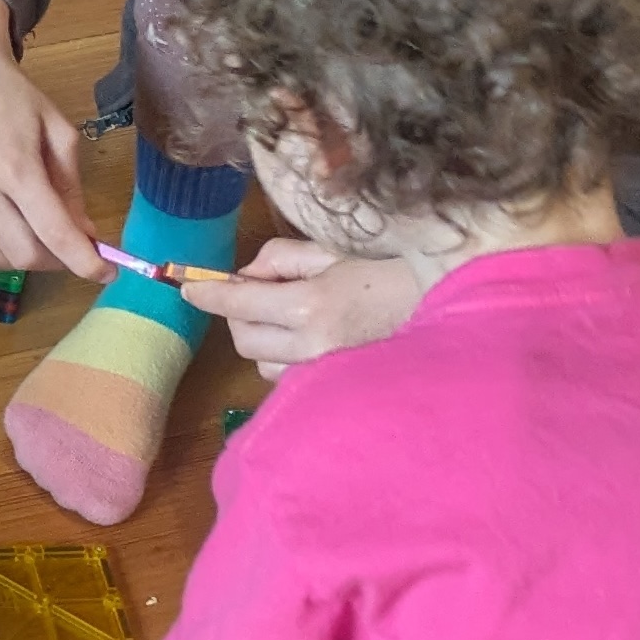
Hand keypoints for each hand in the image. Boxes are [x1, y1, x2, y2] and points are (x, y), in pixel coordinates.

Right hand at [0, 0, 100, 277]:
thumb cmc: (13, 93)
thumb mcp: (57, 130)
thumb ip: (70, 184)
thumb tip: (84, 231)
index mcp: (17, 168)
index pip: (55, 234)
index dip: (86, 263)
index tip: (108, 273)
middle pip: (25, 256)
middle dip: (59, 261)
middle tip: (76, 245)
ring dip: (25, 260)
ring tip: (43, 239)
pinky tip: (11, 231)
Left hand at [167, 237, 419, 370]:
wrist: (451, 304)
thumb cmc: (393, 269)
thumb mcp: (334, 250)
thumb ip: (282, 258)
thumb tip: (247, 275)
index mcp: (311, 306)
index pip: (238, 304)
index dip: (208, 295)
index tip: (187, 288)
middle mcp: (312, 347)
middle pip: (243, 338)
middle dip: (239, 314)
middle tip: (260, 292)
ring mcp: (325, 375)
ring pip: (263, 363)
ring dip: (263, 338)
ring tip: (292, 316)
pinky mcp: (336, 390)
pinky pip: (290, 378)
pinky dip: (287, 358)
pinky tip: (310, 340)